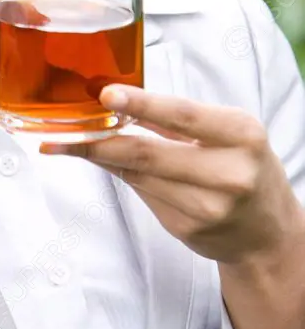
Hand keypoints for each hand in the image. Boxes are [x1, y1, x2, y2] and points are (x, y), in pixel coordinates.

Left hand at [40, 85, 304, 265]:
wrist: (267, 233)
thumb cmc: (243, 166)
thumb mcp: (228, 132)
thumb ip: (177, 119)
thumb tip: (116, 102)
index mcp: (241, 135)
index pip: (183, 115)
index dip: (141, 105)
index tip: (106, 95)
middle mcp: (229, 173)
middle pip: (148, 153)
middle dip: (98, 141)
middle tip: (62, 130)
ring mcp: (208, 208)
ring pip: (138, 175)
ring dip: (100, 157)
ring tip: (68, 142)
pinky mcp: (187, 230)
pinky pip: (143, 195)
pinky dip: (124, 176)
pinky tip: (114, 165)